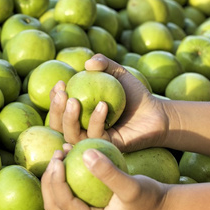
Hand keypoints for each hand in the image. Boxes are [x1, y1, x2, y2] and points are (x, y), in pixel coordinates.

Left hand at [41, 148, 167, 209]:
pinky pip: (70, 191)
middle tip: (57, 155)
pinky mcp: (88, 208)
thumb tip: (84, 153)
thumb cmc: (149, 197)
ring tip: (62, 153)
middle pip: (54, 204)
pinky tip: (72, 154)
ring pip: (58, 199)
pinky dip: (66, 175)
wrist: (160, 206)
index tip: (58, 158)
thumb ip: (109, 172)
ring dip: (54, 177)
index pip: (64, 203)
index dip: (56, 180)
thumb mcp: (131, 185)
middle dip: (49, 179)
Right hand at [48, 54, 169, 151]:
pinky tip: (103, 105)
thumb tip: (87, 63)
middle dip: (55, 110)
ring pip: (72, 136)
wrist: (155, 113)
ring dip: (69, 118)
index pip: (59, 111)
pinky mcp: (108, 146)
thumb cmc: (135, 94)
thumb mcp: (118, 73)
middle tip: (63, 93)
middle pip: (58, 126)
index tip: (60, 84)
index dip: (54, 99)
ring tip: (74, 101)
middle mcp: (83, 129)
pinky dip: (96, 120)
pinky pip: (96, 136)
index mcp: (80, 115)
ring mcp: (95, 140)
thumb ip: (103, 63)